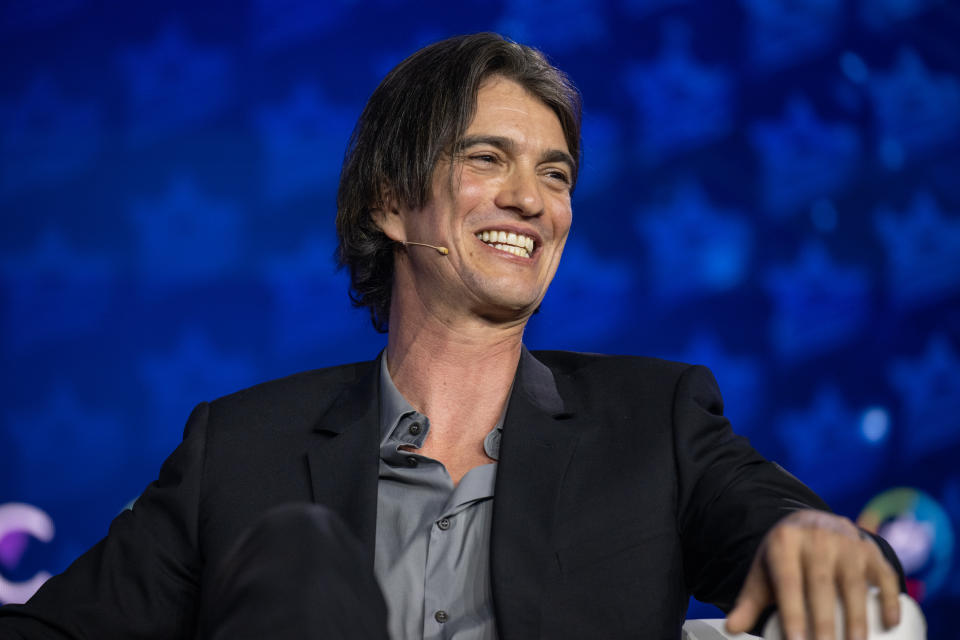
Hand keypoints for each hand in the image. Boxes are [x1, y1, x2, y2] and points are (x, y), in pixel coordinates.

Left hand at [724, 510, 900, 639]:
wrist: (811, 523)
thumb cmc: (785, 556)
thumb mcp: (764, 572)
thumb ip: (749, 602)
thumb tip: (731, 628)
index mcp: (784, 543)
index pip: (788, 583)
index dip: (793, 614)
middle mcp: (816, 539)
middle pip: (821, 587)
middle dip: (824, 625)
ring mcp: (846, 542)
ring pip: (853, 584)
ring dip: (857, 620)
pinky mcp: (870, 549)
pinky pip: (883, 575)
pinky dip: (890, 599)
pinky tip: (889, 623)